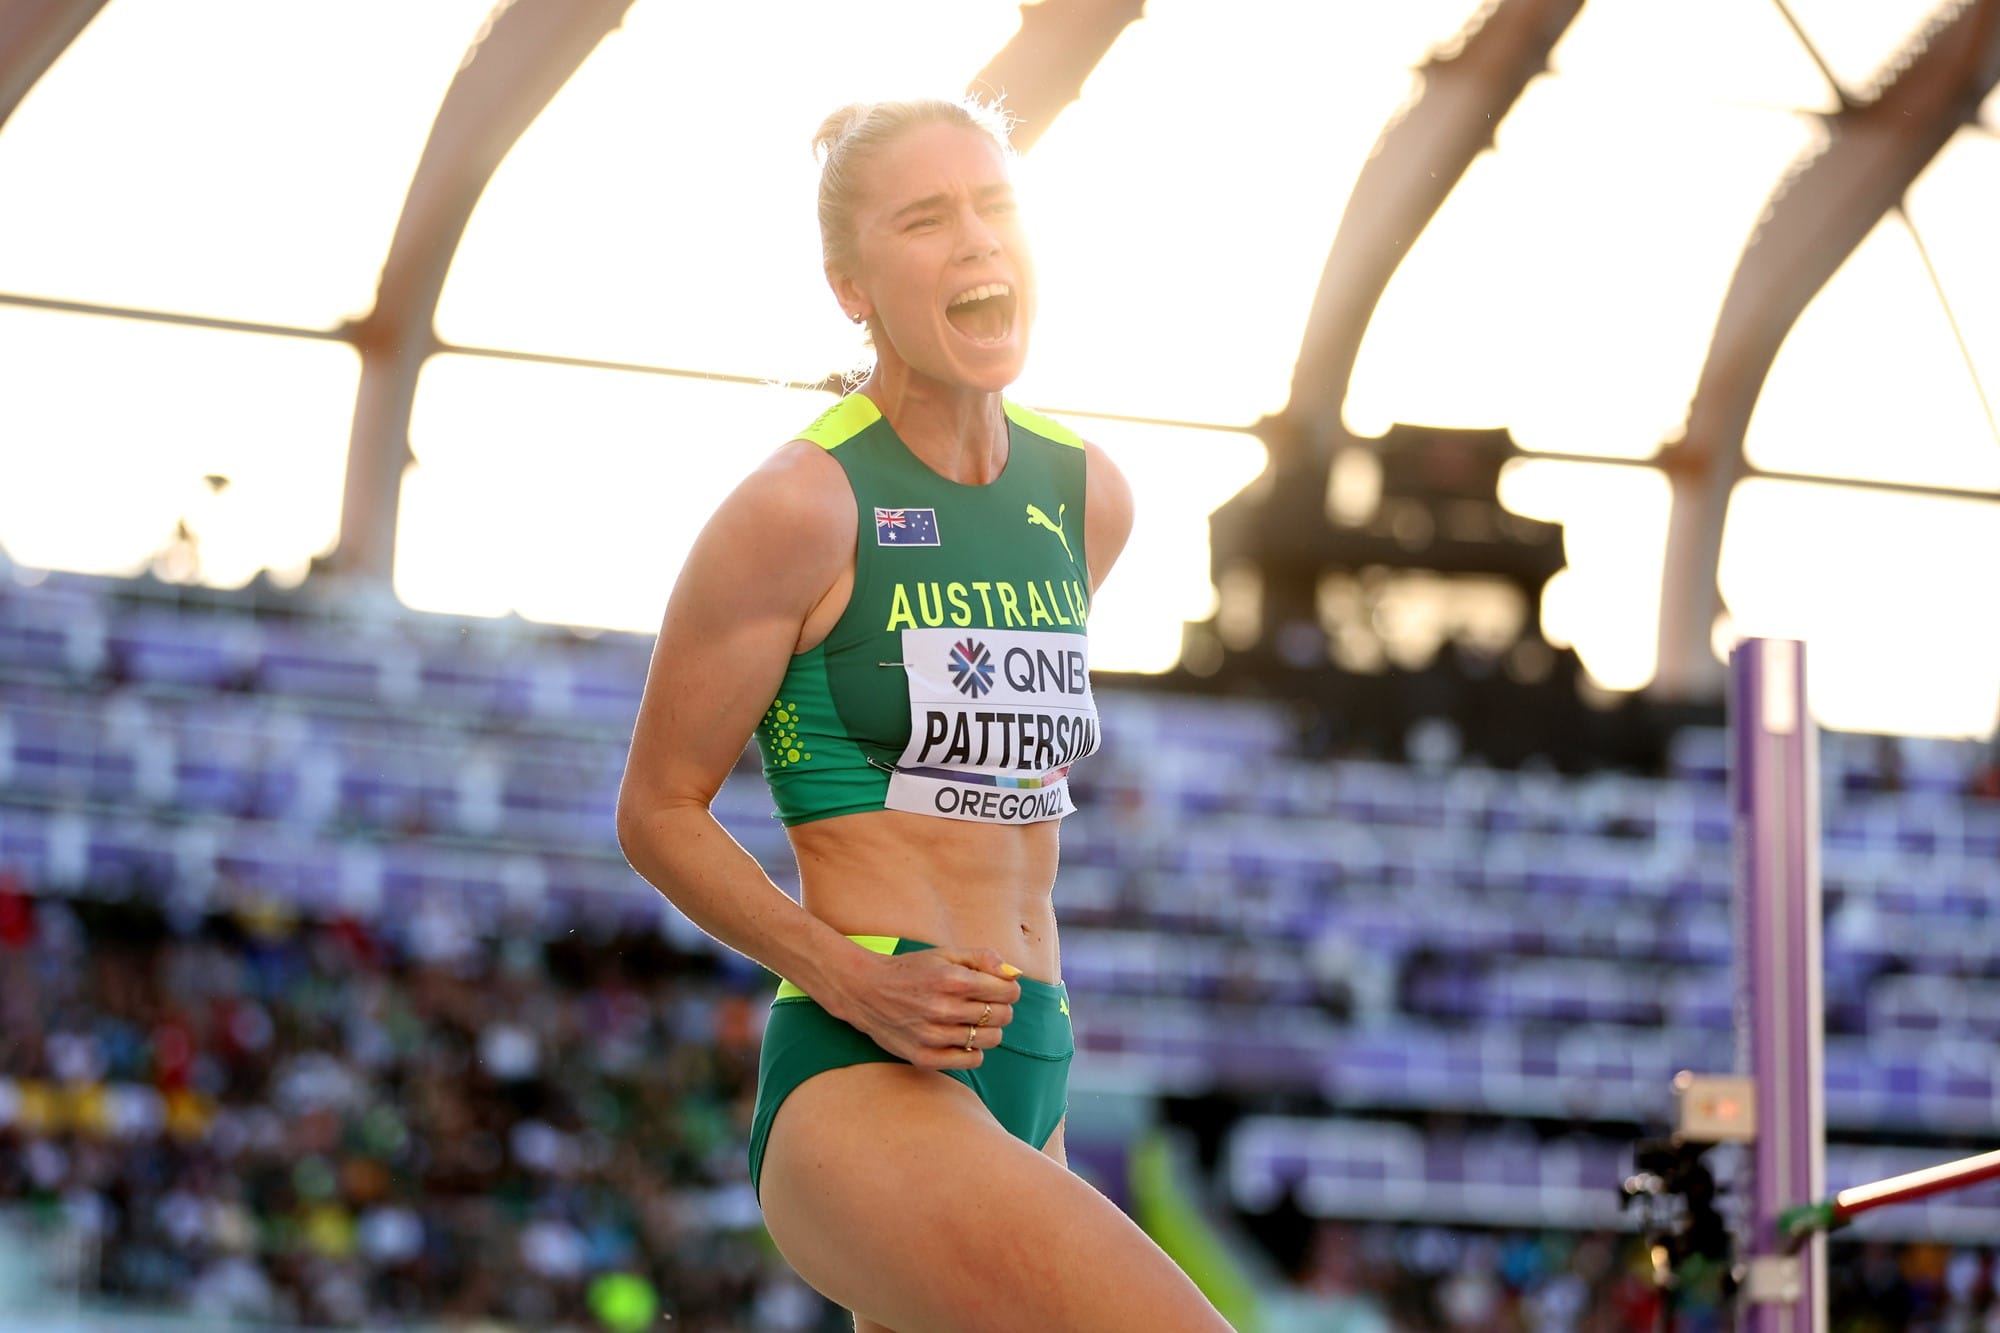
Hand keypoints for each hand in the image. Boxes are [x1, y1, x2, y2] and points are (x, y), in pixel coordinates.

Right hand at [822, 945, 1021, 1068]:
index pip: (1008, 992)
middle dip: (1001, 1008)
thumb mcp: (946, 954)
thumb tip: (1014, 974)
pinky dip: (972, 1049)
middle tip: (984, 1003)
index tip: (999, 988)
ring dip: (988, 1029)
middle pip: (1003, 1016)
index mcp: (953, 980)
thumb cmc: (911, 970)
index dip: (1009, 989)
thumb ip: (983, 958)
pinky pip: (971, 1060)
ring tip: (972, 1020)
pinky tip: (960, 1036)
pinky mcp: (924, 1057)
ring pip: (991, 1040)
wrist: (865, 991)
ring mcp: (933, 1036)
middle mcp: (944, 1009)